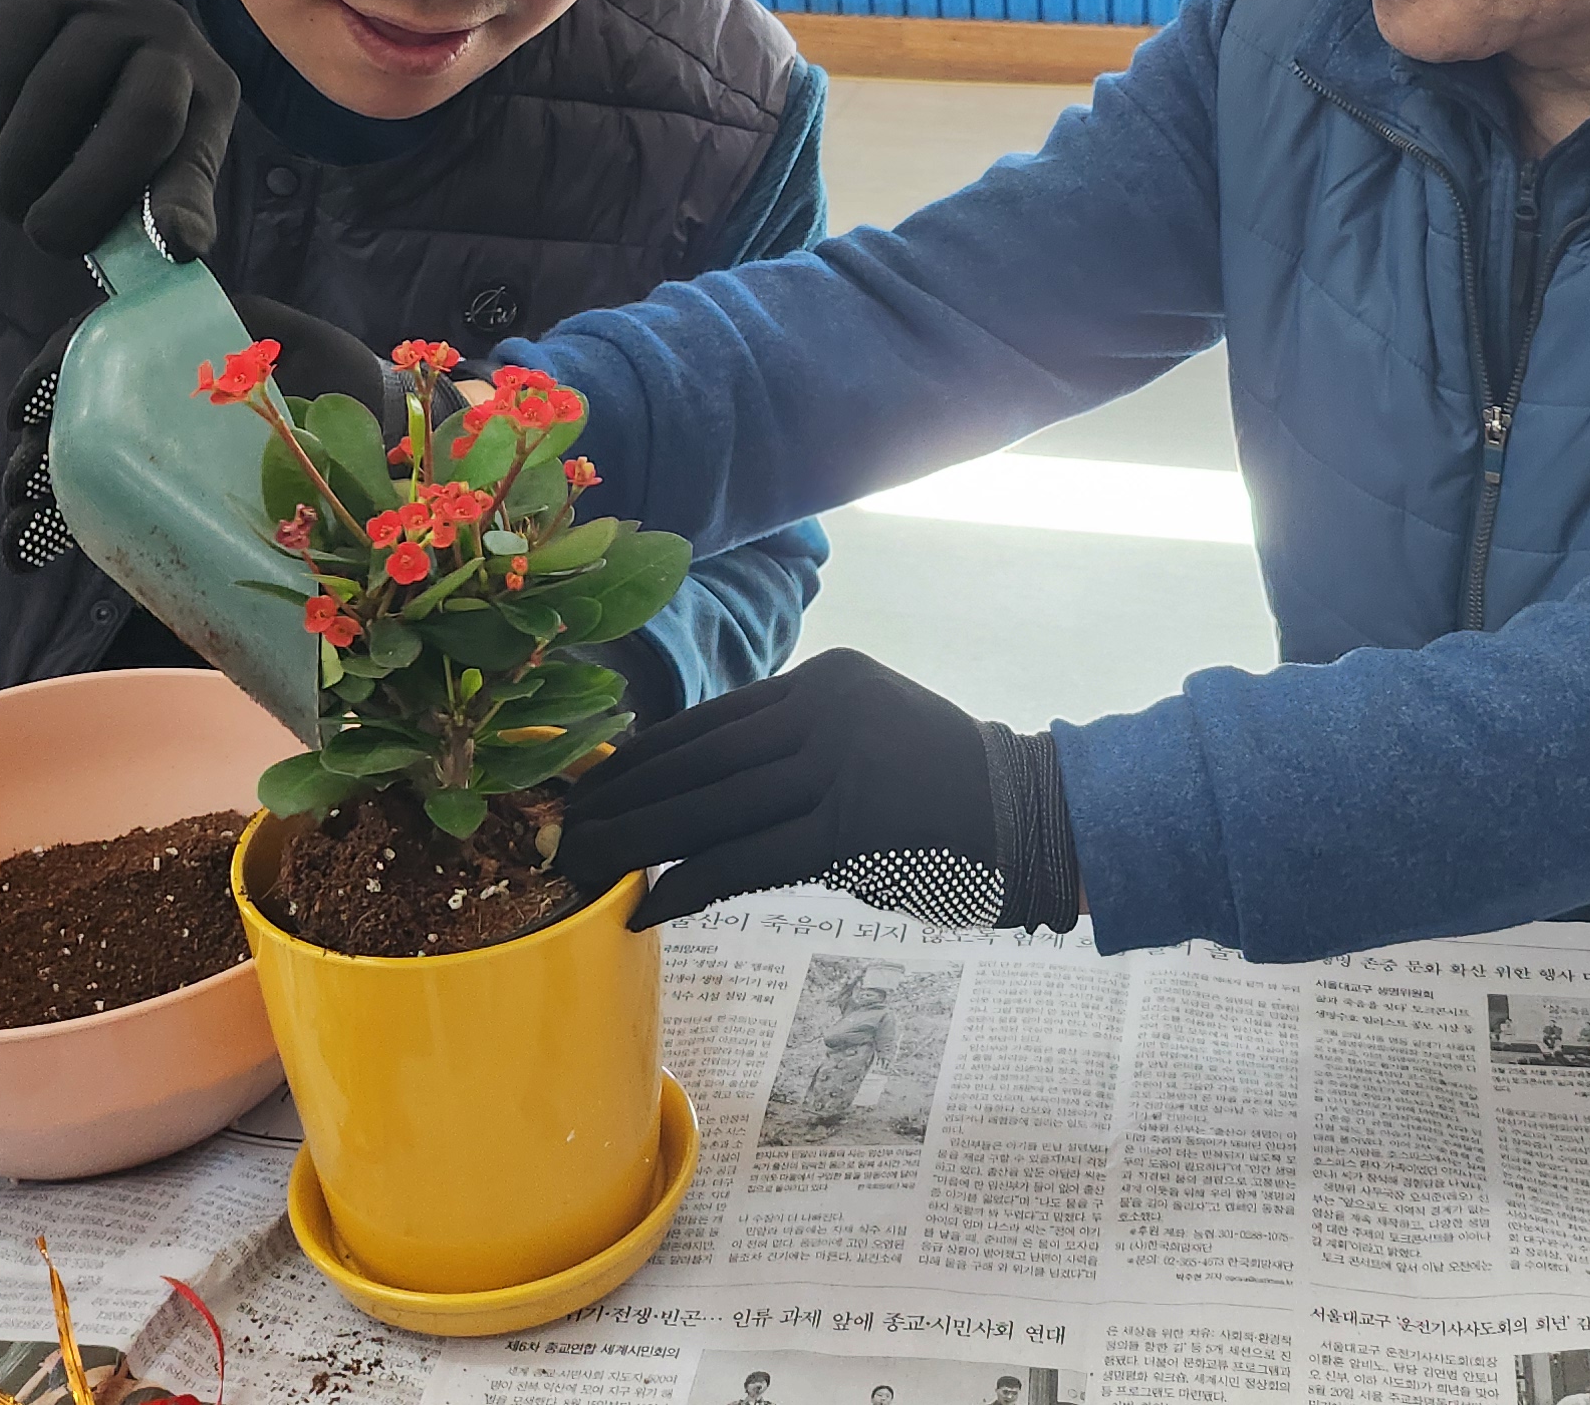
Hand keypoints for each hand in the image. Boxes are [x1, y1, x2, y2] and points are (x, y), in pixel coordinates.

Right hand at [0, 0, 239, 258]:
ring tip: (0, 192)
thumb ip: (145, 206)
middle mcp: (172, 42)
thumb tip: (164, 254)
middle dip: (85, 196)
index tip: (176, 246)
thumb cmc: (98, 115)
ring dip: (14, 168)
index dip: (186, 201)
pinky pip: (5, 70)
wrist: (45, 20)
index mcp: (209, 96)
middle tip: (43, 237)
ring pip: (57, 99)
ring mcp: (109, 9)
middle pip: (144, 119)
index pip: (201, 155)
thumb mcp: (139, 156)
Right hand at [0, 292, 394, 571]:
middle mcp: (161, 390)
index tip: (27, 411)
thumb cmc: (345, 385)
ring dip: (40, 491)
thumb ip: (270, 351)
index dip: (54, 371)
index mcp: (184, 343)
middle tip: (19, 488)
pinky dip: (68, 524)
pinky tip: (30, 554)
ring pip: (82, 458)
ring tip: (20, 531)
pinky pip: (109, 498)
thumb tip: (231, 375)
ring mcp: (161, 440)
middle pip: (77, 409)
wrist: (375, 434)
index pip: (99, 345)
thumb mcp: (310, 352)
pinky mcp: (168, 484)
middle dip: (35, 448)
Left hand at [554, 649, 1081, 932]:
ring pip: (706, 809)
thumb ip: (799, 749)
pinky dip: (686, 887)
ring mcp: (836, 766)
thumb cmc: (950, 792)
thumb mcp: (871, 737)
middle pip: (694, 761)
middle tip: (553, 831)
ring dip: (631, 843)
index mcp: (824, 680)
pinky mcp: (847, 829)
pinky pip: (744, 860)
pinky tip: (644, 908)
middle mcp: (823, 710)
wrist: (1036, 821)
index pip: (709, 722)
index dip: (638, 759)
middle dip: (616, 800)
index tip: (584, 786)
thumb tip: (706, 791)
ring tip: (576, 869)